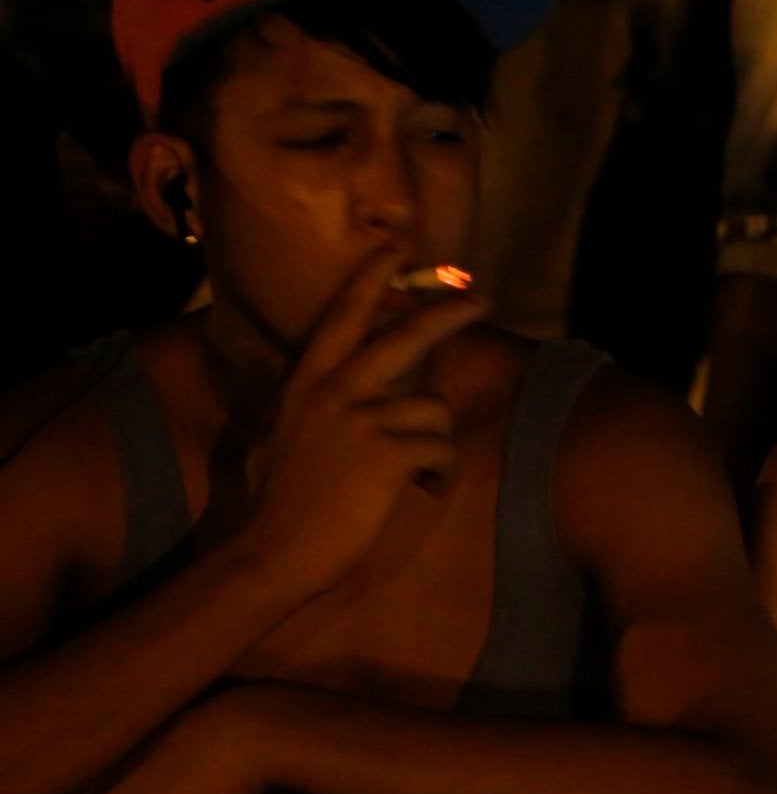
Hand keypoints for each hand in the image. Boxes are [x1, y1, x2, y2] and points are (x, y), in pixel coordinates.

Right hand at [236, 247, 484, 595]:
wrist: (277, 548)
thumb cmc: (287, 499)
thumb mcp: (287, 431)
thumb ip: (314, 399)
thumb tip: (325, 373)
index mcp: (308, 381)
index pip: (343, 315)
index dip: (370, 278)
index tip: (397, 245)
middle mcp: (334, 390)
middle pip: (404, 336)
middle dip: (448, 313)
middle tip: (483, 299)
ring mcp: (361, 419)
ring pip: (434, 409)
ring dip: (434, 442)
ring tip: (414, 472)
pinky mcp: (387, 453)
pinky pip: (442, 450)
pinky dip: (440, 474)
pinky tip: (420, 489)